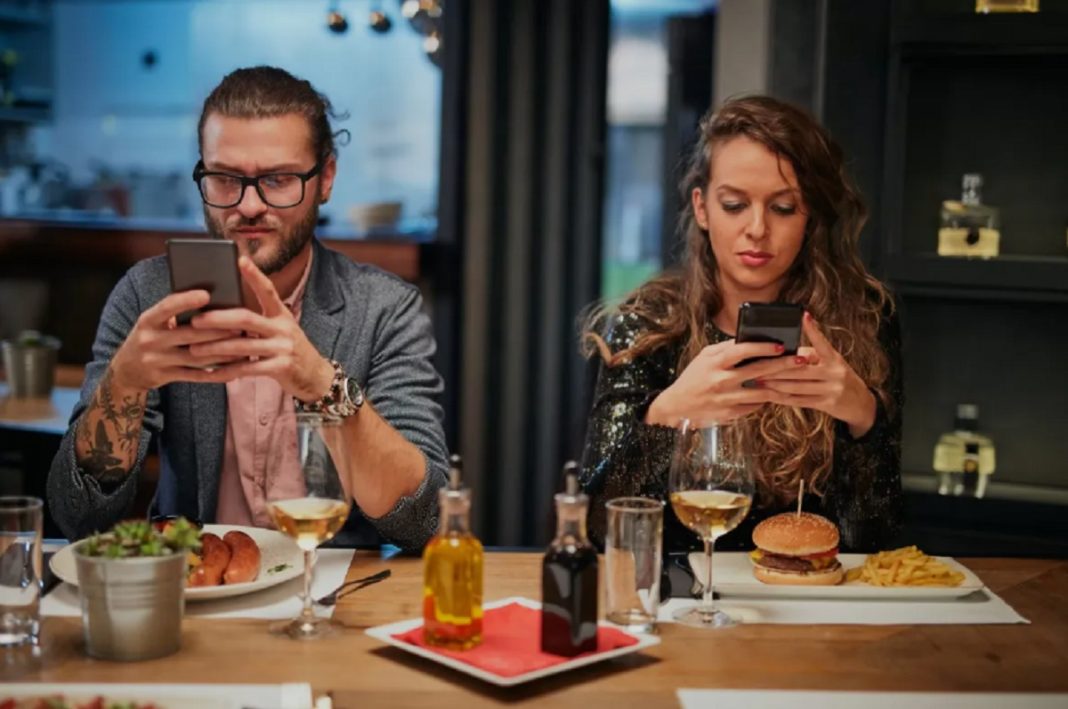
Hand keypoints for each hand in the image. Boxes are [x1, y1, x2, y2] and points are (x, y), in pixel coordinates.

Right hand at [110, 289, 242, 391]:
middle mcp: (150, 340)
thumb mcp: (153, 322)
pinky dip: (215, 374)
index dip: (185, 301)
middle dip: (217, 331)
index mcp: (147, 320)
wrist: (126, 370)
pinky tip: (233, 370)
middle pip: (188, 334)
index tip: (206, 294)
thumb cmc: (149, 337)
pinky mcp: (165, 377)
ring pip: (195, 357)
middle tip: (242, 325)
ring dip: (222, 353)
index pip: (166, 307)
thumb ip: (173, 313)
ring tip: (244, 346)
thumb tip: (209, 299)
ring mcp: (156, 361)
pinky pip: (194, 376)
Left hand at [180, 257, 334, 401]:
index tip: (240, 260)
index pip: (268, 291)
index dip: (255, 276)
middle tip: (196, 320)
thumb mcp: (280, 330)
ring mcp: (283, 348)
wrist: (315, 376)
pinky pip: (247, 369)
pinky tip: (209, 373)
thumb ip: (259, 321)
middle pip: (246, 319)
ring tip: (194, 349)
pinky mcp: (281, 368)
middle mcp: (283, 329)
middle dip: (218, 319)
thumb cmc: (289, 349)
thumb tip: (223, 314)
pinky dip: (226, 372)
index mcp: (282, 315)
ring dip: (215, 347)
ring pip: (243, 345)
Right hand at [645, 339, 813, 426]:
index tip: (780, 345)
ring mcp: (727, 399)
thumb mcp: (704, 357)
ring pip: (762, 392)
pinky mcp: (730, 414)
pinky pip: (755, 405)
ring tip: (793, 379)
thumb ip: (725, 349)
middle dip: (783, 364)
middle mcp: (721, 380)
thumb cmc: (693, 377)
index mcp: (714, 363)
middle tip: (801, 360)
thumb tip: (749, 340)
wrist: (678, 405)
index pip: (742, 351)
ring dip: (780, 385)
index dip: (763, 347)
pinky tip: (773, 393)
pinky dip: (765, 399)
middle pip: (758, 371)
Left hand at [757, 312, 876, 437]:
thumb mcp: (832, 364)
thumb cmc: (839, 379)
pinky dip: (783, 398)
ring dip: (776, 384)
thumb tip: (786, 352)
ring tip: (759, 380)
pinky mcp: (827, 403)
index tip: (804, 316)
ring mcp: (832, 389)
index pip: (822, 342)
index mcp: (834, 358)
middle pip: (800, 369)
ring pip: (798, 386)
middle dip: (777, 368)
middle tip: (758, 365)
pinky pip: (800, 401)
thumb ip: (812, 357)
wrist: (861, 403)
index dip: (812, 330)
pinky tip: (771, 395)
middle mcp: (835, 372)